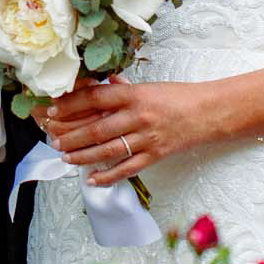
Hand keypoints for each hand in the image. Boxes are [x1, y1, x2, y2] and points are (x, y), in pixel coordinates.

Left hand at [42, 77, 204, 186]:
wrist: (211, 112)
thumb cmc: (180, 97)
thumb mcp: (150, 87)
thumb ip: (124, 89)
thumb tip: (102, 85)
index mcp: (135, 94)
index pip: (95, 98)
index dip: (70, 105)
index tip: (53, 110)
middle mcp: (139, 116)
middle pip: (96, 128)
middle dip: (71, 135)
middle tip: (53, 139)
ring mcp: (147, 138)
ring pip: (107, 150)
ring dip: (83, 155)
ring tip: (65, 157)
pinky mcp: (156, 155)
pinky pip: (127, 169)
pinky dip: (107, 176)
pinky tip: (91, 179)